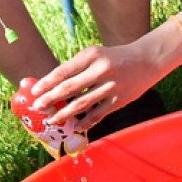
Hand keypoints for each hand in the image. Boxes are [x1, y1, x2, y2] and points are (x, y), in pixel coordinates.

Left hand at [31, 42, 163, 129]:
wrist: (147, 59)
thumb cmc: (114, 58)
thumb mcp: (95, 55)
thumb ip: (77, 69)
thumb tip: (52, 86)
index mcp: (91, 55)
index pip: (63, 71)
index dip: (46, 83)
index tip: (34, 92)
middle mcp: (101, 69)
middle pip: (69, 88)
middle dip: (50, 99)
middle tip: (38, 107)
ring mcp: (111, 86)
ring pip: (82, 104)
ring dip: (64, 114)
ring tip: (52, 120)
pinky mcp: (120, 99)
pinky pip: (98, 114)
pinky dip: (86, 122)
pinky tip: (76, 126)